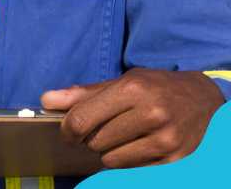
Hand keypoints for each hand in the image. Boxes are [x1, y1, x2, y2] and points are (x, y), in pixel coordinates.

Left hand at [40, 68, 224, 167]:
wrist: (205, 100)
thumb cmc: (157, 88)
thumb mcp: (123, 81)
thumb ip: (84, 93)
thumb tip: (46, 100)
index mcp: (132, 89)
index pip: (82, 118)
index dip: (68, 130)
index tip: (68, 133)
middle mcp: (151, 113)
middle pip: (95, 141)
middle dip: (93, 138)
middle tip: (107, 129)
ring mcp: (166, 139)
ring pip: (112, 160)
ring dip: (111, 152)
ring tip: (126, 137)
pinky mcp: (175, 159)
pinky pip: (133, 170)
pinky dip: (130, 162)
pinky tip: (141, 146)